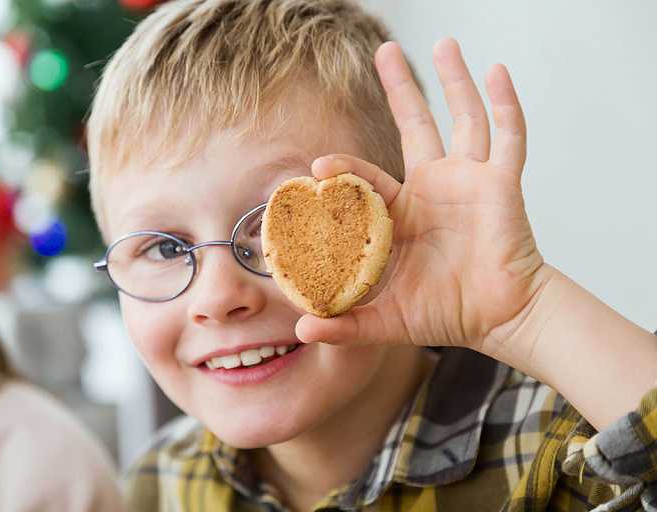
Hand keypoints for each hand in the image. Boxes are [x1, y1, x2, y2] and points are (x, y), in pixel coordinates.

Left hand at [296, 38, 550, 359]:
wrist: (500, 320)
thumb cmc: (447, 313)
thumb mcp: (387, 318)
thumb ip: (346, 324)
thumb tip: (300, 331)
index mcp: (402, 212)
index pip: (367, 178)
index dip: (343, 169)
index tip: (317, 166)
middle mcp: (434, 187)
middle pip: (415, 125)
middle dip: (400, 88)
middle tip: (384, 52)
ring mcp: (469, 181)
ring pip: (463, 119)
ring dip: (454, 81)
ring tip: (443, 43)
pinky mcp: (501, 184)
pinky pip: (508, 137)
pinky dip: (505, 104)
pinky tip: (495, 71)